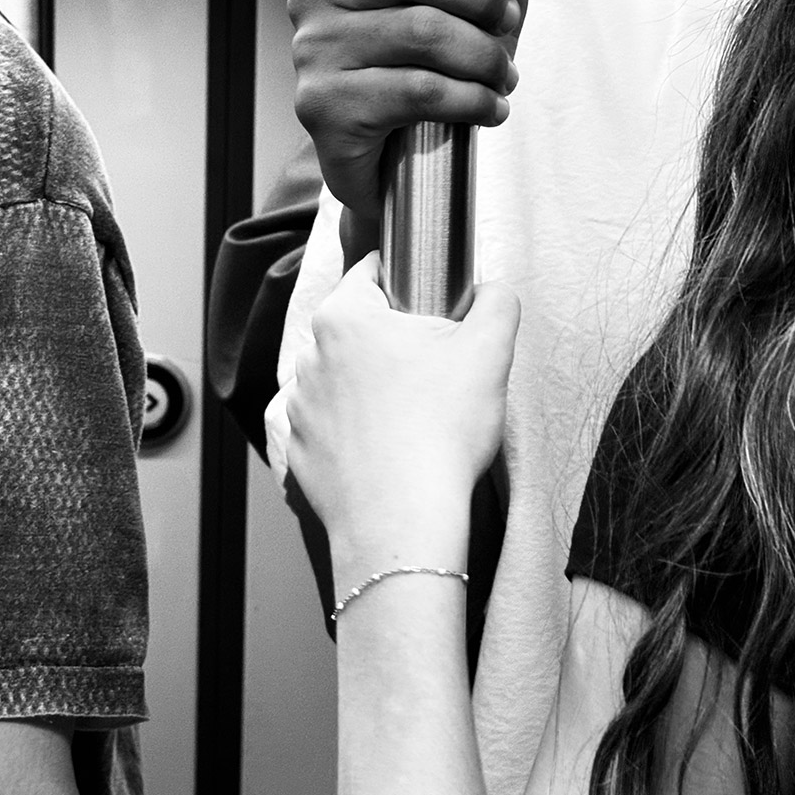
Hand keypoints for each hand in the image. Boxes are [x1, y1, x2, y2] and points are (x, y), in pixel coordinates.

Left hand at [286, 251, 518, 564]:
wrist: (404, 520)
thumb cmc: (440, 432)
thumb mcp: (489, 351)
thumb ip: (496, 303)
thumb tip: (492, 292)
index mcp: (344, 318)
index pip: (370, 273)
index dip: (406, 282)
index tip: (429, 305)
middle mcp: (310, 357)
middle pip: (357, 330)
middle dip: (391, 342)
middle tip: (433, 372)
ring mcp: (300, 407)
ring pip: (342, 379)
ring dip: (370, 388)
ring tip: (411, 418)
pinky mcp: (299, 451)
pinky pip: (330, 428)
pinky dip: (354, 433)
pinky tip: (387, 449)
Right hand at [289, 0, 544, 220]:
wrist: (395, 171)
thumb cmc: (431, 74)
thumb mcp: (479, 8)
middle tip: (510, 24)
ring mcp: (313, 53)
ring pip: (417, 32)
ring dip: (483, 58)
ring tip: (504, 79)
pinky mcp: (323, 106)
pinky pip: (415, 91)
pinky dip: (470, 101)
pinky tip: (490, 110)